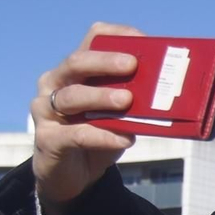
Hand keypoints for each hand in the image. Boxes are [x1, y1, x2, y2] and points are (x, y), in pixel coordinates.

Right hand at [30, 22, 145, 214]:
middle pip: (77, 62)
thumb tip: (169, 93)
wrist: (74, 178)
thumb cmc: (99, 137)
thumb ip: (134, 101)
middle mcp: (54, 83)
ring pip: (71, 96)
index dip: (115, 36)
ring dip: (101, 96)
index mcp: (75, 70)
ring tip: (127, 101)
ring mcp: (46, 110)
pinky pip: (76, 134)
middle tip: (132, 65)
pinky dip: (101, 135)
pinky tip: (123, 138)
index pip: (92, 40)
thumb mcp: (119, 115)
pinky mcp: (48, 139)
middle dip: (105, 62)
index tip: (141, 40)